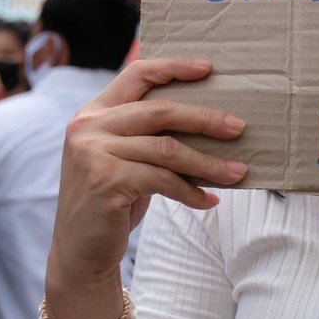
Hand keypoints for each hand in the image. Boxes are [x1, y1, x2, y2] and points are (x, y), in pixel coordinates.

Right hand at [47, 57, 246, 284]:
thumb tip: (211, 122)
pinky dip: (192, 192)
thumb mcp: (124, 158)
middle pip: (160, 111)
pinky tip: (210, 200)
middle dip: (205, 119)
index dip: (174, 67)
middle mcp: (88, 127)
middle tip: (239, 127)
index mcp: (93, 113)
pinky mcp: (107, 181)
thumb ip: (148, 135)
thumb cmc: (112, 199)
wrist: (79, 250)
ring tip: (238, 172)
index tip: (209, 68)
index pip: (137, 74)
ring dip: (208, 163)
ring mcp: (94, 153)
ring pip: (166, 149)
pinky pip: (163, 181)